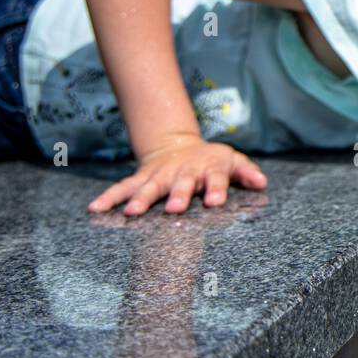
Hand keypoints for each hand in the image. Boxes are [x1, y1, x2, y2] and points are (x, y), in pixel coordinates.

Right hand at [87, 135, 267, 215]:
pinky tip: (95, 208)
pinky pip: (123, 188)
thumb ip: (246, 172)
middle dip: (178, 195)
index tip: (215, 201)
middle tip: (175, 208)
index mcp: (208, 168)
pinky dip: (109, 197)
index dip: (216, 188)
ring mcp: (160, 175)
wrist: (178, 145)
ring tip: (132, 212)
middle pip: (181, 184)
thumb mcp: (233, 160)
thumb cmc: (211, 160)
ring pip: (149, 187)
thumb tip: (261, 182)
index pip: (216, 178)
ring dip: (141, 199)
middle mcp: (182, 172)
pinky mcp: (142, 179)